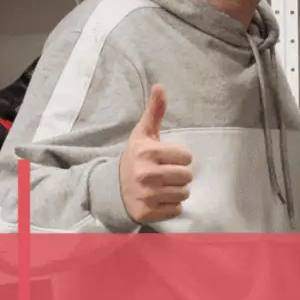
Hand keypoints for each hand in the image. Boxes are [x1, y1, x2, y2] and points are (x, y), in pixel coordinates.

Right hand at [119, 84, 192, 223]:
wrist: (112, 187)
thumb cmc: (136, 157)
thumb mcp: (143, 133)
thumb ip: (155, 111)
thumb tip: (160, 86)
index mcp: (148, 152)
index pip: (187, 157)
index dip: (180, 157)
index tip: (167, 158)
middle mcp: (147, 174)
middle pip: (187, 176)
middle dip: (180, 175)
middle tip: (166, 173)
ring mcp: (147, 196)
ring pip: (184, 193)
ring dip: (177, 190)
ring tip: (163, 186)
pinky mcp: (147, 213)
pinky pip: (177, 210)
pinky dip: (171, 206)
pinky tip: (159, 199)